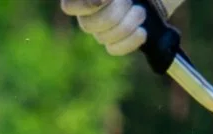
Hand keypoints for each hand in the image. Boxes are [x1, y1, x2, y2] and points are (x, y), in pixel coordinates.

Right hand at [60, 0, 183, 56]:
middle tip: (130, 1)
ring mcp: (101, 29)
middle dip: (114, 14)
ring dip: (127, 25)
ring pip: (102, 38)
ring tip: (141, 12)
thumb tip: (101, 2)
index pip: (70, 6)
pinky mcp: (115, 42)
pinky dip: (130, 42)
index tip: (105, 0)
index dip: (84, 6)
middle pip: (88, 25)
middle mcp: (90, 11)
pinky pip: (114, 49)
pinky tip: (142, 32)